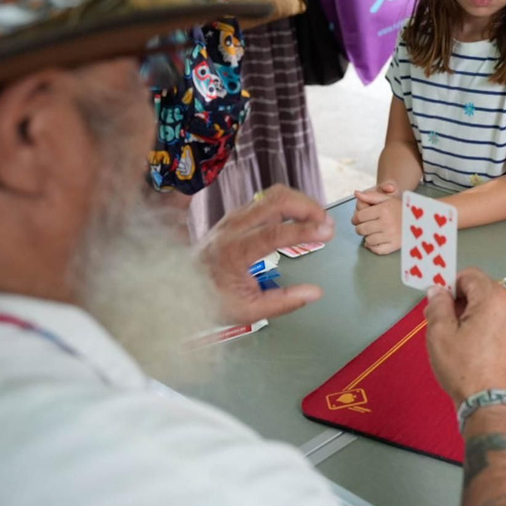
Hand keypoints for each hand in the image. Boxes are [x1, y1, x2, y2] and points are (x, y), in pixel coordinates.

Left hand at [198, 185, 331, 323]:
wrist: (177, 284)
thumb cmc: (211, 299)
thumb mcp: (248, 311)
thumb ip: (283, 302)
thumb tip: (315, 292)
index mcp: (233, 252)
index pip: (273, 234)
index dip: (303, 231)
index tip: (328, 233)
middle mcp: (233, 227)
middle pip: (275, 200)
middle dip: (307, 207)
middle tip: (327, 224)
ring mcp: (234, 217)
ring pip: (272, 194)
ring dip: (300, 202)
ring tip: (318, 220)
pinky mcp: (237, 214)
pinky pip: (266, 199)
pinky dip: (289, 203)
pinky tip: (300, 217)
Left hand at [351, 181, 401, 254]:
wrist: (419, 218)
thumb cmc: (400, 208)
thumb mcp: (386, 199)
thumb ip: (371, 196)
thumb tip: (357, 194)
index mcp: (384, 210)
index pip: (359, 216)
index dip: (355, 218)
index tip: (357, 219)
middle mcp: (387, 223)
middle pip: (361, 229)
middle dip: (360, 227)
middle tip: (365, 225)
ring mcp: (391, 235)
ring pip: (367, 240)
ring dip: (367, 237)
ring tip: (373, 232)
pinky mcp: (394, 245)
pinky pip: (376, 250)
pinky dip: (373, 246)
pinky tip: (377, 240)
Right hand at [425, 269, 505, 403]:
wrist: (494, 405)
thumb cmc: (470, 374)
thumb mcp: (440, 335)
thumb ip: (437, 305)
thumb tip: (438, 292)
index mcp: (495, 298)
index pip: (469, 275)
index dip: (450, 286)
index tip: (440, 299)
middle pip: (484, 289)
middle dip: (464, 302)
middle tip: (447, 323)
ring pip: (496, 306)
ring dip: (479, 315)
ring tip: (464, 341)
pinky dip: (494, 328)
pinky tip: (481, 349)